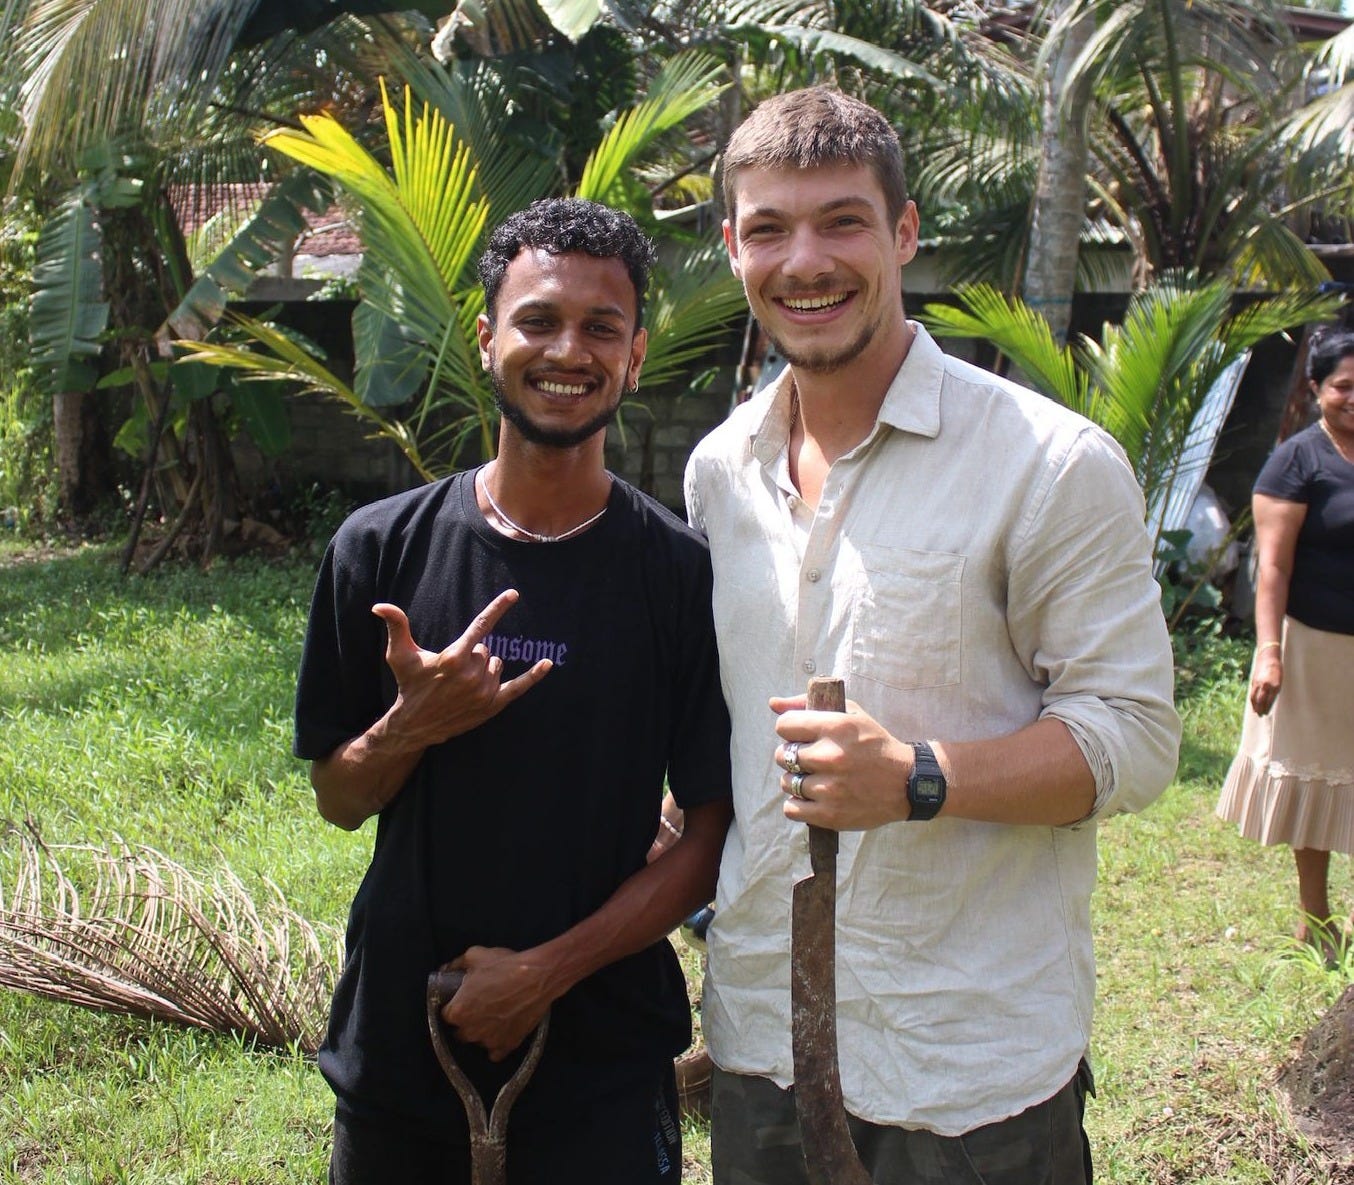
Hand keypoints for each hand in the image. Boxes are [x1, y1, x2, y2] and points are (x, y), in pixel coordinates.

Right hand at [374, 590, 551, 747]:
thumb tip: (379, 605)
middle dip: (473, 654)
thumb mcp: (400, 655)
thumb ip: (397, 627)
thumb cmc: (409, 685)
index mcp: (454, 657)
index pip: (481, 626)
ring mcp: (485, 691)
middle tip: (452, 671)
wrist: (415, 725)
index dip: (498, 608)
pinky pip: (519, 687)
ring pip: (497, 665)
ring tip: (461, 683)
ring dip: (484, 668)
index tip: (514, 593)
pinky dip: (534, 676)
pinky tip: (548, 664)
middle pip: (486, 649)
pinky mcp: (492, 705)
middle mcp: (472, 674)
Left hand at [439, 946, 555, 1061]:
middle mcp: (470, 1031)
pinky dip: (496, 1044)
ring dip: (481, 1032)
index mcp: (458, 1011)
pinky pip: (495, 1053)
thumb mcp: (475, 955)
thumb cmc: (504, 965)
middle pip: (460, 1031)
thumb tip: (446, 970)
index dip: (453, 1006)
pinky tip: (502, 1031)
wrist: (537, 977)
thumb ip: (456, 964)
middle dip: (466, 1021)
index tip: (462, 999)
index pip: (446, 1015)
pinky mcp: (507, 1046)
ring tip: (493, 1016)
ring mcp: (489, 1041)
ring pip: (477, 1041)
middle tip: (478, 1006)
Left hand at [771, 694, 911, 829]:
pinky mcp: (830, 814)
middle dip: (793, 755)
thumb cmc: (874, 745)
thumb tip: (773, 704)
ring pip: (786, 782)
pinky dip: (798, 804)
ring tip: (816, 778)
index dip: (790, 730)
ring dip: (796, 780)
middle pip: (782, 755)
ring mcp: (829, 788)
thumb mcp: (850, 715)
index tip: (802, 736)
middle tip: (811, 759)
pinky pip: (791, 809)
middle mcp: (830, 757)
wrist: (906, 783)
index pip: (784, 725)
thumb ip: (807, 705)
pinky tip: (813, 797)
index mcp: (836, 728)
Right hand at [1250, 652, 1281, 715]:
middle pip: (1261, 700)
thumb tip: (1269, 701)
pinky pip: (1252, 692)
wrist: (1268, 658)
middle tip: (1260, 715)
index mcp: (1275, 686)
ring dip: (1254, 705)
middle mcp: (1266, 685)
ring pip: (1254, 697)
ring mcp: (1259, 683)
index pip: (1269, 700)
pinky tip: (1253, 702)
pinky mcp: (1254, 681)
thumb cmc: (1277, 670)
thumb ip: (1274, 690)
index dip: (1267, 708)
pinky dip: (1252, 698)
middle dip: (1260, 708)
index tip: (1266, 713)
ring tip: (1255, 711)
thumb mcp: (1279, 681)